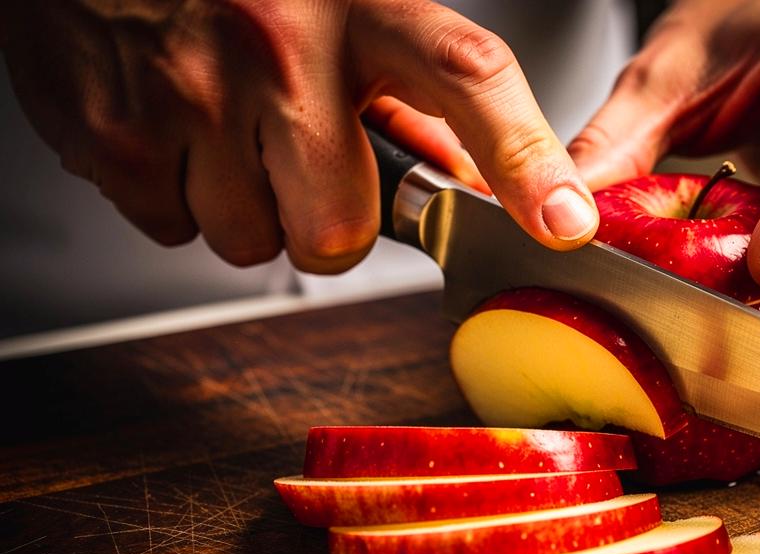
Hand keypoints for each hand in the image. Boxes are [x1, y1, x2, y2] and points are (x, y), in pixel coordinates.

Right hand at [0, 0, 597, 273]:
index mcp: (362, 2)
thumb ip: (410, 86)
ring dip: (250, 207)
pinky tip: (174, 128)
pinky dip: (178, 196)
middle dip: (326, 219)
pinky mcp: (113, 133)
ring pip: (254, 241)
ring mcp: (189, 92)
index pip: (468, 79)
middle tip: (301, 160)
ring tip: (226, 126)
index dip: (524, 160)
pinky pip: (174, 229)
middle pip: (340, 231)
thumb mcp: (343, 2)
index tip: (564, 223)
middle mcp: (278, 45)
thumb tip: (463, 175)